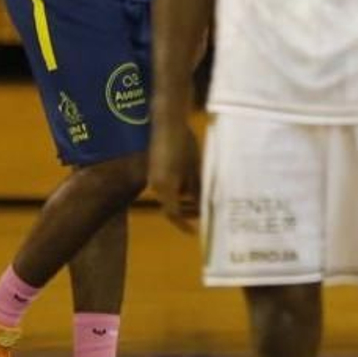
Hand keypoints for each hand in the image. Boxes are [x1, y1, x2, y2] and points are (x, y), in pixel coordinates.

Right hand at [148, 116, 201, 233]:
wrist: (168, 124)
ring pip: (170, 195)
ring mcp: (154, 177)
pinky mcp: (155, 170)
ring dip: (184, 198)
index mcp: (166, 186)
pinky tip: (194, 183)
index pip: (172, 213)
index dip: (183, 225)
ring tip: (203, 198)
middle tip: (204, 214)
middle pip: (170, 206)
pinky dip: (180, 188)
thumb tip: (200, 206)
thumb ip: (196, 187)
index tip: (194, 232)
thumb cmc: (185, 144)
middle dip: (186, 211)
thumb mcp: (195, 167)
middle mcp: (156, 185)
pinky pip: (167, 185)